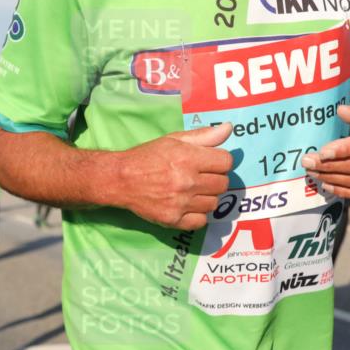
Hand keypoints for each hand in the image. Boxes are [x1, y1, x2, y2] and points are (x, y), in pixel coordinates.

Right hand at [116, 123, 232, 230]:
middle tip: (200, 177)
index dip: (219, 161)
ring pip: (214, 204)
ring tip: (193, 191)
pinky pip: (201, 221)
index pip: (226, 162)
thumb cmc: (148, 157)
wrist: (120, 179)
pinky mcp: (173, 220)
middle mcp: (187, 181)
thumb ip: (203, 136)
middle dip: (215, 179)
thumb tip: (229, 128)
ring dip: (207, 197)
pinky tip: (188, 205)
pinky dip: (198, 214)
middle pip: (223, 184)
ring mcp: (180, 203)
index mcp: (188, 158)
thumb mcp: (174, 140)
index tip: (209, 162)